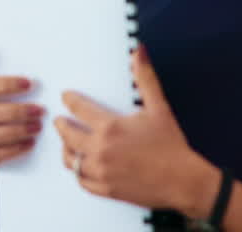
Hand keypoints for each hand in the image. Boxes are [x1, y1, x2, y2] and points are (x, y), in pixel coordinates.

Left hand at [54, 45, 217, 213]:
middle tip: (59, 121)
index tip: (66, 97)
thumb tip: (138, 52)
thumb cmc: (171, 145)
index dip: (70, 100)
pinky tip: (80, 167)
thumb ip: (145, 78)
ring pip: (71, 160)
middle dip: (61, 125)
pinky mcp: (106, 189)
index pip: (79, 109)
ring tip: (66, 144)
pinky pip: (82, 181)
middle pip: (68, 134)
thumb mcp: (158, 107)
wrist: (182, 180)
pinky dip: (78, 172)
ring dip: (66, 149)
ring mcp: (101, 172)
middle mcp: (100, 149)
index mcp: (110, 127)